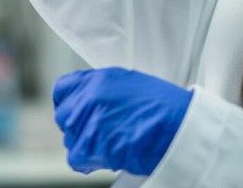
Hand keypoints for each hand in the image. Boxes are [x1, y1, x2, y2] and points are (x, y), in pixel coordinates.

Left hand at [52, 67, 192, 174]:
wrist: (179, 128)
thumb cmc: (164, 107)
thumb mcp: (131, 84)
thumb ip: (103, 89)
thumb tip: (88, 99)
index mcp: (99, 79)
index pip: (63, 90)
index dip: (68, 102)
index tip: (75, 112)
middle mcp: (89, 98)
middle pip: (64, 117)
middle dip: (79, 126)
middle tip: (99, 132)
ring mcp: (89, 122)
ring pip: (71, 140)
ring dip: (87, 145)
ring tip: (111, 144)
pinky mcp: (92, 147)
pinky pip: (77, 158)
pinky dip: (89, 162)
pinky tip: (107, 157)